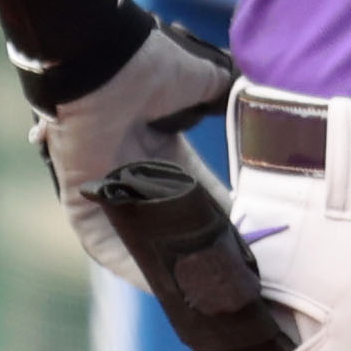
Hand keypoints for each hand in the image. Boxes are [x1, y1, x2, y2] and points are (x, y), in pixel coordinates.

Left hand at [32, 17, 238, 289]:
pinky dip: (134, 267)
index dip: (226, 216)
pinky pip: (108, 246)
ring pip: (143, 241)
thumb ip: (228, 93)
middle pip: (173, 224)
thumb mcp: (204, 82)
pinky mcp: (84, 203)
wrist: (107, 61)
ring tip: (206, 289)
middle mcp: (135, 176)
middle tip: (238, 272)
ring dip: (171, 265)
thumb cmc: (151, 66)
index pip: (199, 195)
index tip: (260, 236)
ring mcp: (108, 192)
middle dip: (203, 249)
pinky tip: (166, 286)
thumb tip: (265, 96)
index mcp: (163, 152)